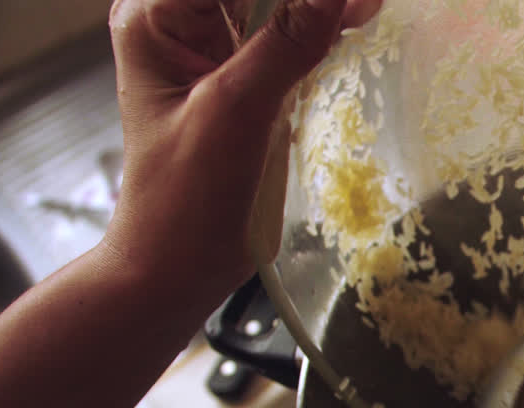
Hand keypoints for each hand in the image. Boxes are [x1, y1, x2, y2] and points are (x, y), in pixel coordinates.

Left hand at [105, 0, 364, 297]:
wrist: (177, 265)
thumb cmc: (183, 200)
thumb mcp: (234, 112)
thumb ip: (286, 43)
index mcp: (155, 12)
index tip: (350, 0)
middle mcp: (180, 16)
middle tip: (366, 5)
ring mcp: (214, 45)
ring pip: (279, 3)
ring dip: (323, 5)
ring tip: (368, 8)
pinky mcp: (245, 73)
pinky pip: (290, 29)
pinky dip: (324, 22)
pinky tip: (357, 21)